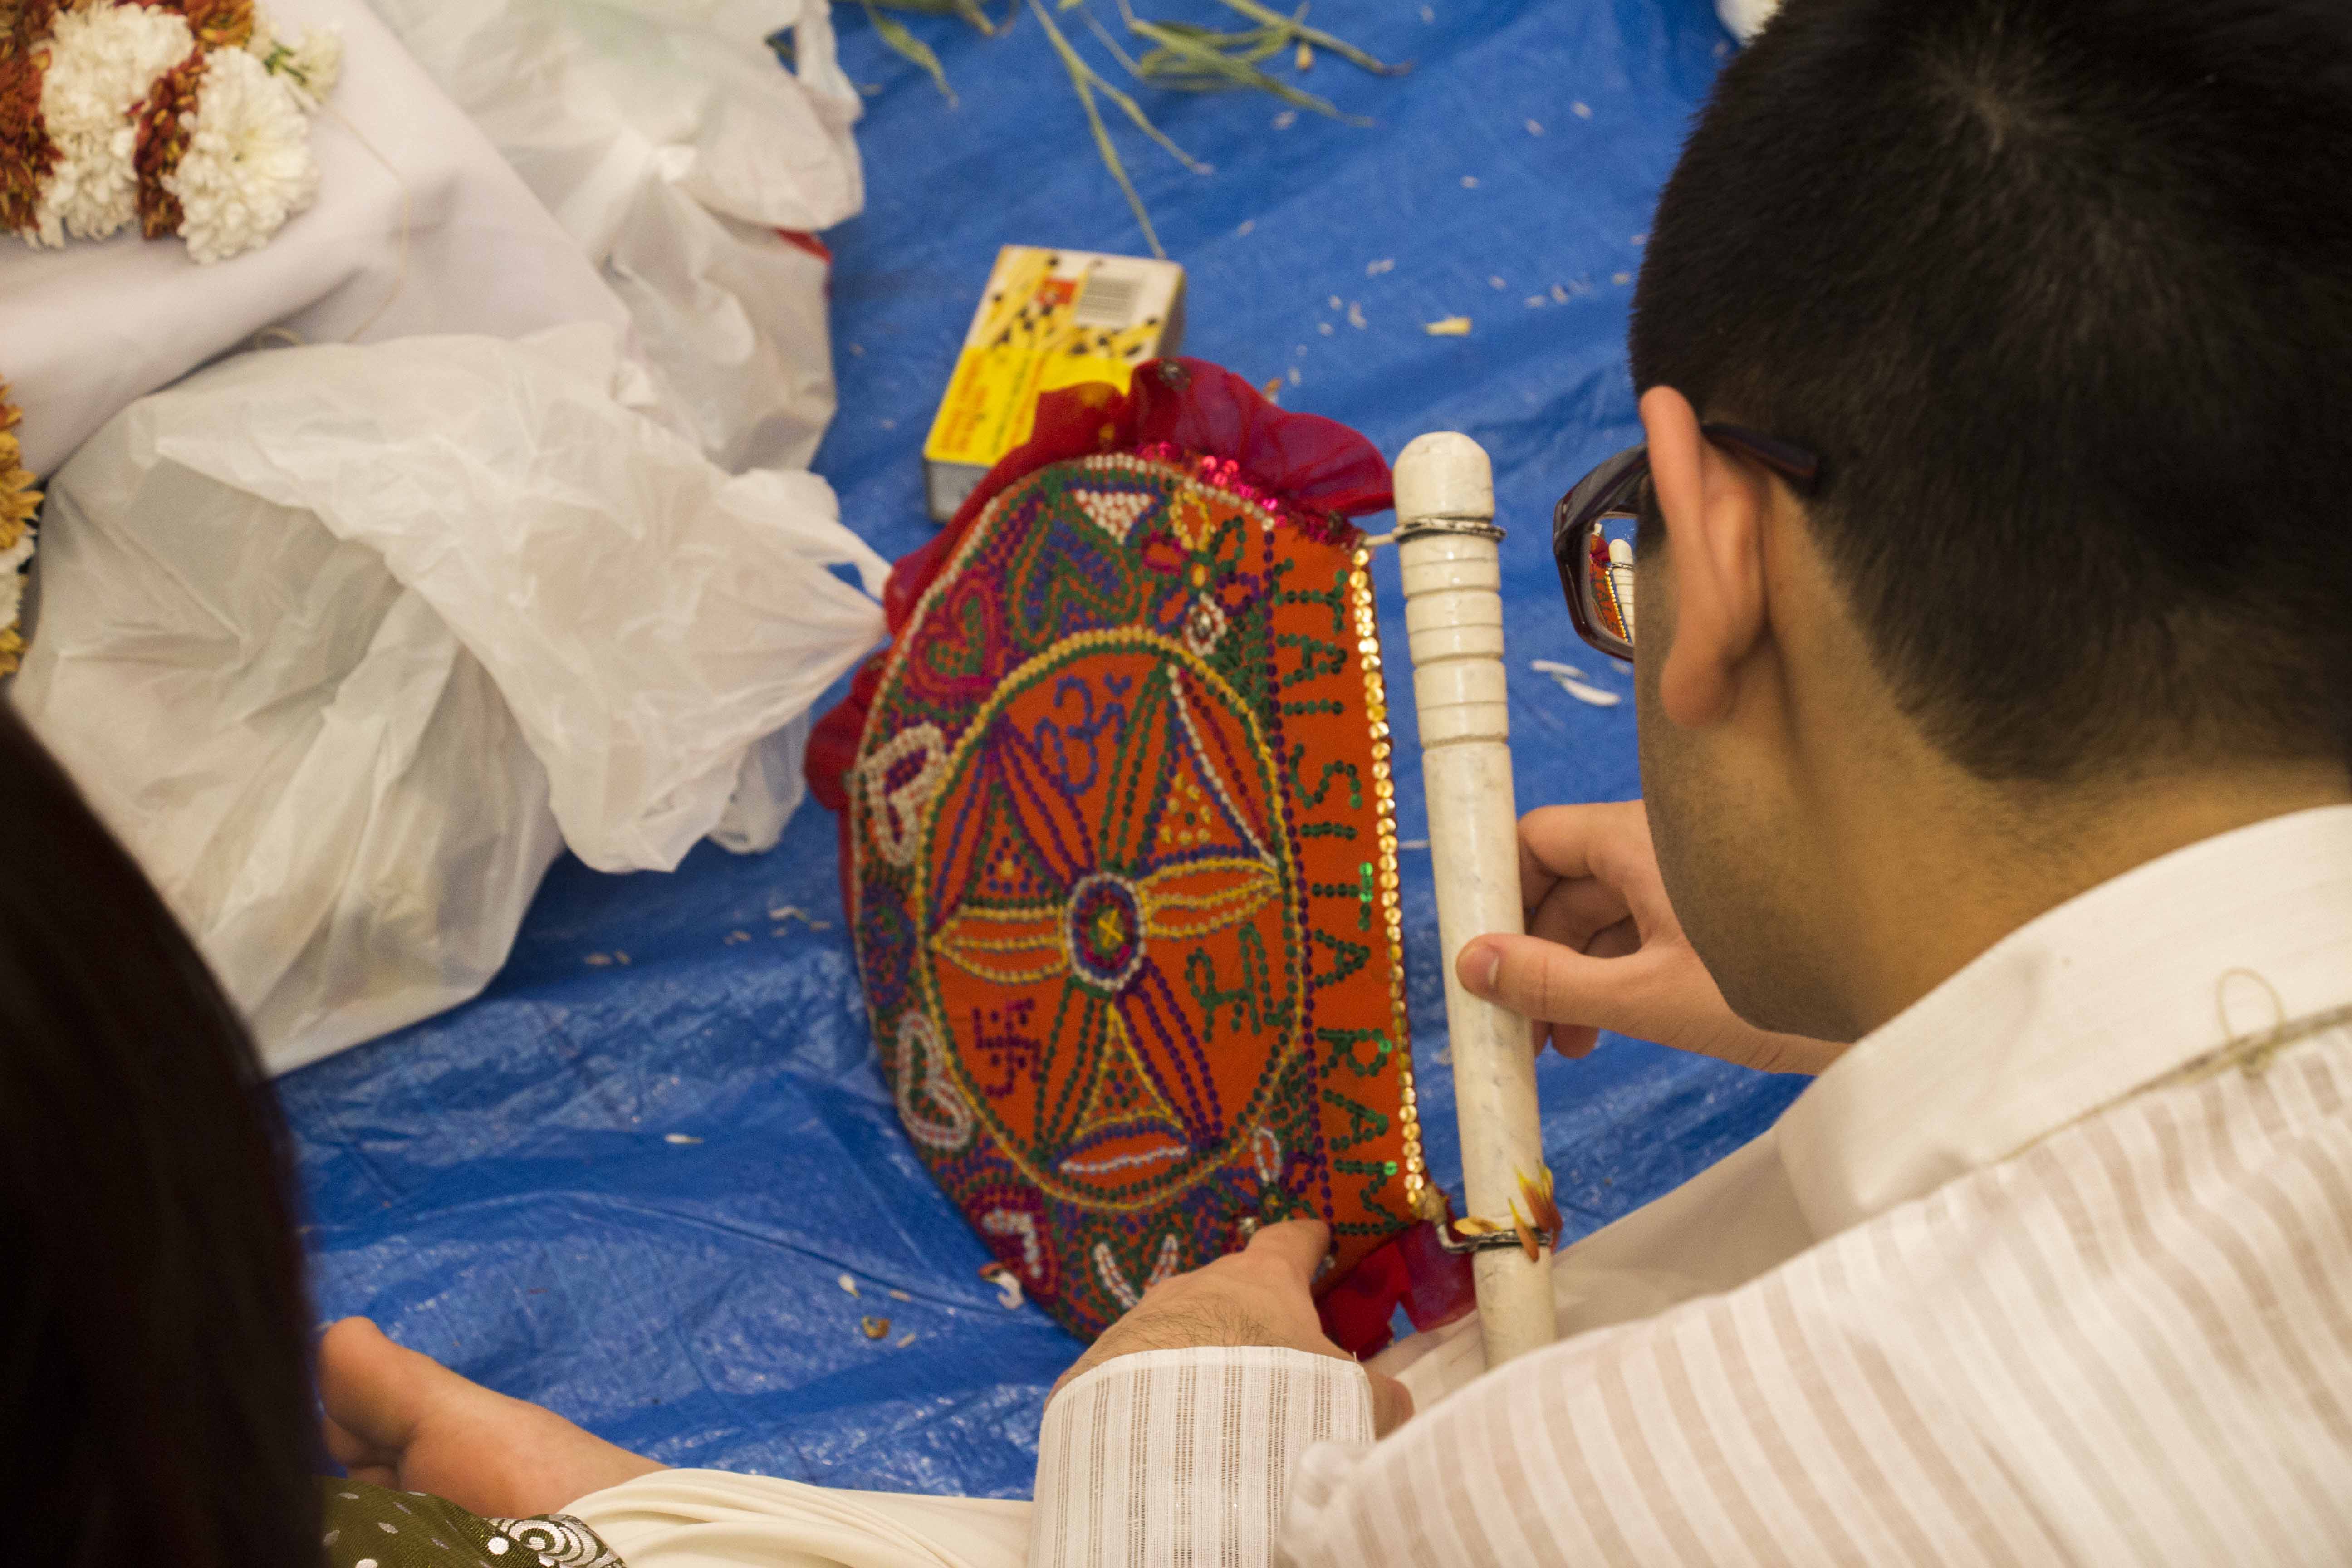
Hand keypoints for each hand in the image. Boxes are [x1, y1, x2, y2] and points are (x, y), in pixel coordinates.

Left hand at [1048, 1219, 1413, 1436]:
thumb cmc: (1270, 1393)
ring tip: (1217, 1394)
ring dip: (1202, 1348)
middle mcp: (1200, 1282)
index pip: (1290, 1240)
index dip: (1307, 1239)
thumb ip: (1378, 1396)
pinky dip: (1161, 1385)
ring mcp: (1147, 1316)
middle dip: (1252, 1308)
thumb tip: (1394, 1402)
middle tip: (1272, 1346)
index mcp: (1263, 1277)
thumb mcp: (1346, 1397)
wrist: (1166, 1433)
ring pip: (1183, 1322)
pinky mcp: (1105, 1359)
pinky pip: (1142, 1364)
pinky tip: (1172, 1421)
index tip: (1316, 1235)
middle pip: (1233, 1283)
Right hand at [1456, 800, 1844, 1075]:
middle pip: (1563, 884)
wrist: (1896, 1005)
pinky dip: (1611, 977)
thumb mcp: (1649, 998)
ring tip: (1561, 1045)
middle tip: (1513, 1024)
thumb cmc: (1782, 991)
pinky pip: (1638, 932)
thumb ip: (1554, 984)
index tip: (1477, 954)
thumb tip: (1473, 968)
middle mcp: (1659, 846)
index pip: (1537, 839)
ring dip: (1569, 975)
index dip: (1498, 891)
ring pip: (1600, 915)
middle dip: (1530, 954)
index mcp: (1638, 840)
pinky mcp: (1711, 917)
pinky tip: (1604, 1030)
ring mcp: (1688, 881)